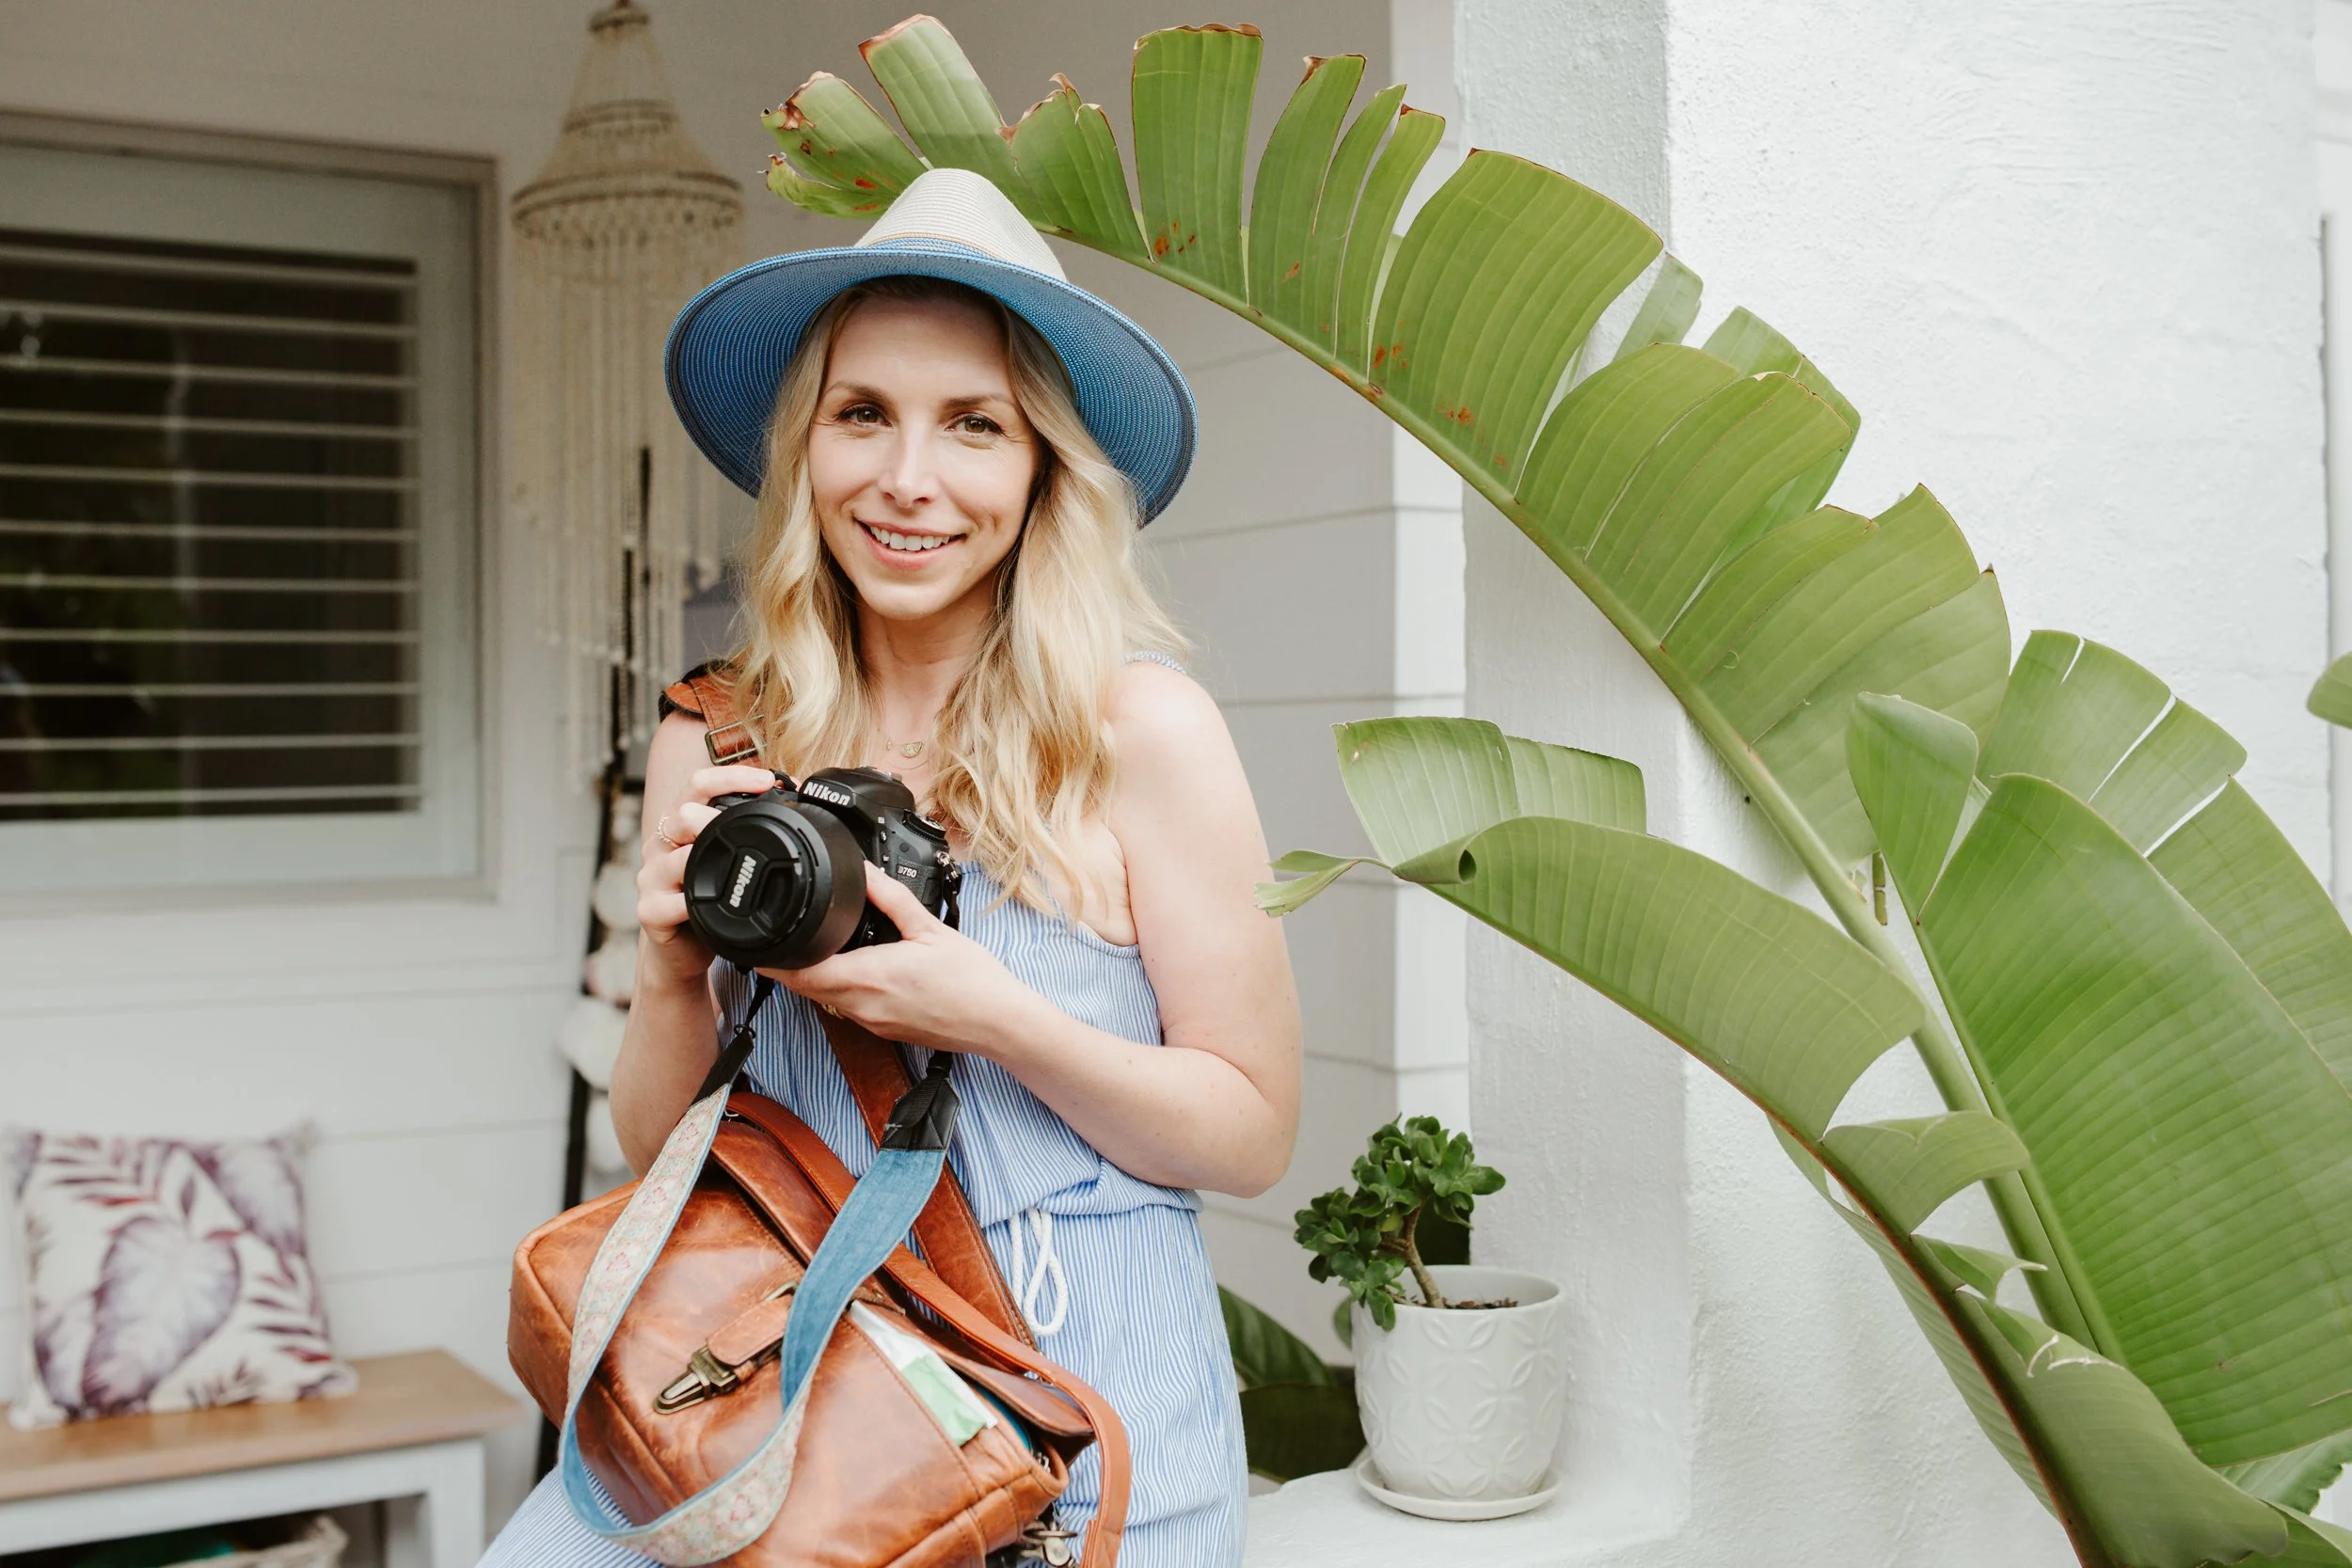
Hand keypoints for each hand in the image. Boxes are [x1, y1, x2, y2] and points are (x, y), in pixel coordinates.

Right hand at [635, 763, 782, 991]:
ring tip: (738, 866)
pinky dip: (698, 903)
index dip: (731, 776)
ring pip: (679, 858)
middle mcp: (659, 845)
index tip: (768, 780)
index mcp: (678, 825)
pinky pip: (676, 903)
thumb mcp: (724, 859)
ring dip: (711, 861)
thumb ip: (742, 830)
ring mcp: (651, 878)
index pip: (697, 784)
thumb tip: (793, 799)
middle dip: (719, 816)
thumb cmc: (708, 900)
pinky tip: (714, 906)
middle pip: (683, 813)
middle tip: (759, 822)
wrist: (680, 951)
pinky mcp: (650, 911)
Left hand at [768, 864, 1036, 1054]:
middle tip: (784, 936)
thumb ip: (891, 898)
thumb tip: (864, 872)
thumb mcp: (930, 928)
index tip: (761, 940)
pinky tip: (857, 968)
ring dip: (815, 976)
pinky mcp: (883, 1029)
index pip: (800, 972)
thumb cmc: (971, 981)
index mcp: (867, 977)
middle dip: (789, 964)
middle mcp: (862, 1005)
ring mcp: (871, 1022)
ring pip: (824, 998)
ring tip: (817, 946)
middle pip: (805, 987)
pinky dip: (840, 987)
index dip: (774, 958)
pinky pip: (847, 1007)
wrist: (997, 1022)